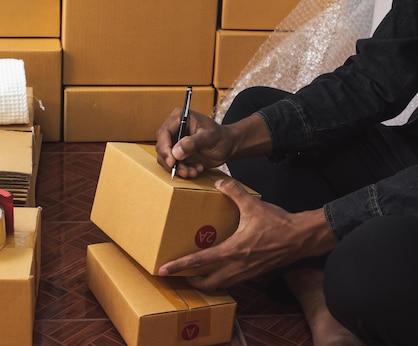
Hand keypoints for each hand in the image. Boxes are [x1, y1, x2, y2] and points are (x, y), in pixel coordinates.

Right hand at [155, 109, 235, 177]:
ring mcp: (174, 141)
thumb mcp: (209, 138)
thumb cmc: (221, 137)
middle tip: (184, 171)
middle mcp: (174, 129)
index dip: (165, 148)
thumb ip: (192, 143)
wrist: (228, 146)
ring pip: (166, 158)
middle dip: (172, 162)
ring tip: (193, 172)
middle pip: (162, 147)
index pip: (164, 133)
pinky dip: (182, 170)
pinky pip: (173, 164)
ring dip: (178, 168)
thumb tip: (175, 152)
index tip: (172, 161)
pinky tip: (196, 170)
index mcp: (179, 118)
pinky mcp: (177, 153)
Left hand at [158, 179, 336, 291]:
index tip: (164, 270)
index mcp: (232, 250)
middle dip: (190, 281)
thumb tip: (218, 182)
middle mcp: (237, 266)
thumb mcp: (253, 204)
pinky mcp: (254, 273)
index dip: (180, 266)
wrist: (302, 239)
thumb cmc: (278, 224)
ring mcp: (246, 272)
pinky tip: (218, 271)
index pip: (200, 261)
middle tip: (177, 276)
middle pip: (207, 283)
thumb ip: (233, 192)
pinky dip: (221, 280)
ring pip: (220, 285)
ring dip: (205, 283)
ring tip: (194, 277)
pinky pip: (232, 281)